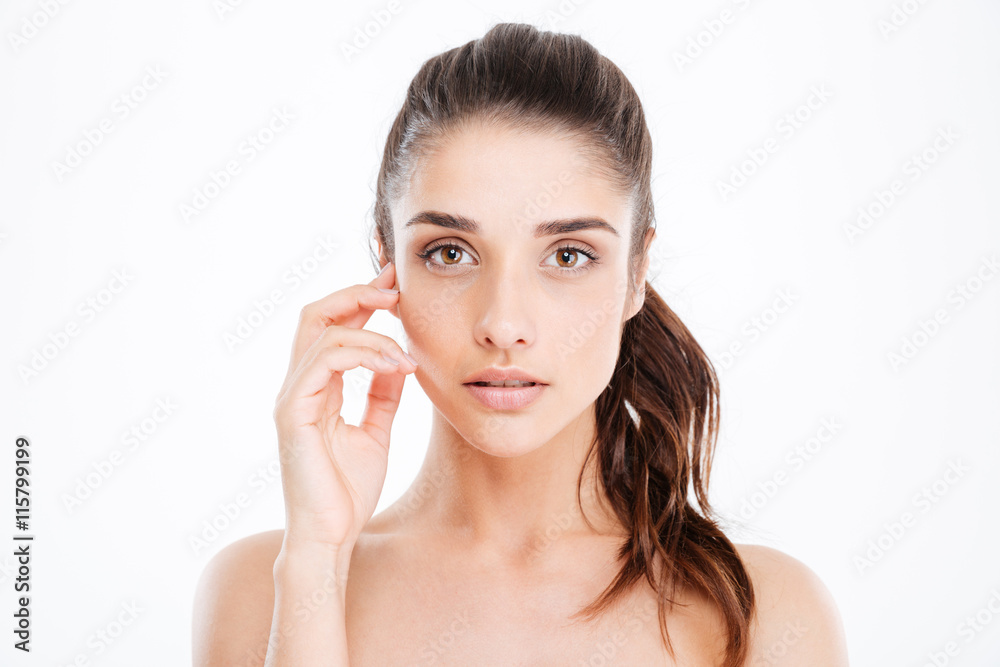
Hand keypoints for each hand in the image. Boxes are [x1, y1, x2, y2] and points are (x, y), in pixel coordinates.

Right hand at [272, 262, 414, 552]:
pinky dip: (363, 354)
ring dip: (372, 333)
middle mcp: (298, 386)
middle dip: (357, 294)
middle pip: (316, 314)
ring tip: (407, 353)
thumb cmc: (347, 492)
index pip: (331, 327)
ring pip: (323, 333)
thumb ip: (382, 395)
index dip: (361, 301)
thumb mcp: (376, 432)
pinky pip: (324, 362)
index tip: (397, 288)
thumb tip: (399, 361)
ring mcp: (291, 398)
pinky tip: (395, 366)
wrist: (331, 537)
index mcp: (315, 388)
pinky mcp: (292, 413)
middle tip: (396, 289)